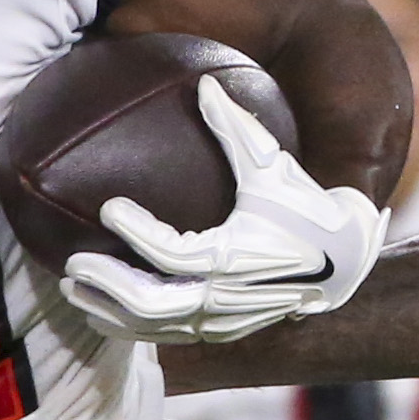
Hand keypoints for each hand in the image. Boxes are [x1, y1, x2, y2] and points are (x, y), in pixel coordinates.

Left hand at [60, 79, 388, 344]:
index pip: (172, 253)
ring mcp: (222, 319)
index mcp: (235, 256)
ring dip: (110, 312)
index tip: (109, 208)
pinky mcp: (221, 330)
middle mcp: (226, 296)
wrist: (345, 261)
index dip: (136, 233)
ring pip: (154, 328)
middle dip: (107, 286)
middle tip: (73, 264)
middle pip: (151, 304)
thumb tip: (203, 83)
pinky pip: (168, 336)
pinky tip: (103, 309)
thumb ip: (236, 127)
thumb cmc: (305, 206)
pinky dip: (132, 326)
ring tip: (73, 290)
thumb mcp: (273, 166)